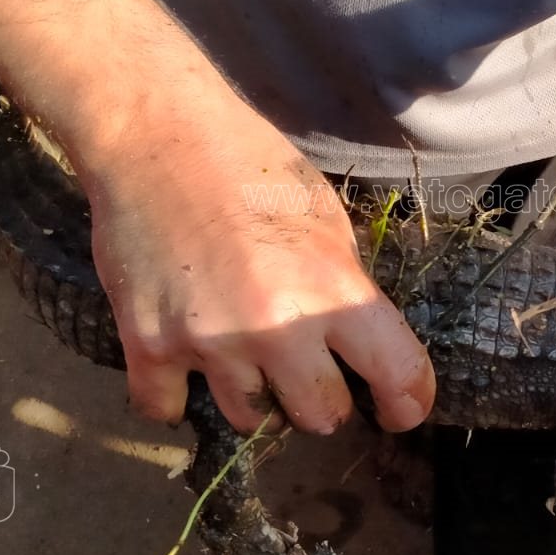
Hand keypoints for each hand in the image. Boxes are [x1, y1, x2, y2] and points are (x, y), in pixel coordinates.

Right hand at [82, 103, 435, 434]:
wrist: (156, 134)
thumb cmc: (248, 164)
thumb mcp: (324, 218)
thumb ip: (343, 286)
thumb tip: (360, 346)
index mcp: (332, 288)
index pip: (398, 377)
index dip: (406, 401)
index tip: (399, 409)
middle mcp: (275, 327)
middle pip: (321, 417)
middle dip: (320, 396)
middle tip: (303, 366)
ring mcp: (209, 342)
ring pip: (251, 420)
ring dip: (253, 394)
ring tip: (240, 349)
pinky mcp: (148, 346)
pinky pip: (166, 410)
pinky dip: (175, 394)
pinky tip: (184, 358)